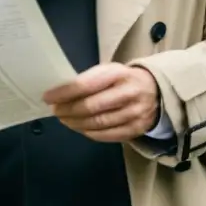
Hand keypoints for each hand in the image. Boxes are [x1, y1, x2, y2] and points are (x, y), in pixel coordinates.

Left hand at [42, 63, 159, 141]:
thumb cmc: (123, 79)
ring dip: (76, 123)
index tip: (48, 97)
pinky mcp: (137, 129)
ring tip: (65, 119)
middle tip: (56, 111)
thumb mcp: (109, 70)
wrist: (157, 90)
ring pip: (98, 123)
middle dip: (68, 110)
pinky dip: (90, 133)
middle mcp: (128, 93)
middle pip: (91, 107)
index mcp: (118, 73)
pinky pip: (108, 135)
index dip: (64, 93)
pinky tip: (80, 128)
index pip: (86, 84)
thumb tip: (60, 93)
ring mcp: (134, 113)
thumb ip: (89, 80)